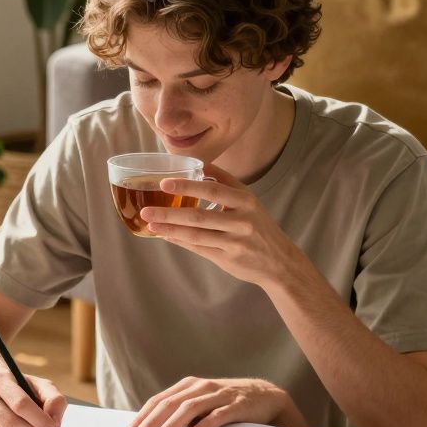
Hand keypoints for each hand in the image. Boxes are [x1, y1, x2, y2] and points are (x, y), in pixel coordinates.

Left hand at [126, 377, 304, 426]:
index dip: (143, 416)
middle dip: (151, 422)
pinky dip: (202, 425)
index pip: (160, 400)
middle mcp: (201, 387)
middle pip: (170, 404)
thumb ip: (181, 414)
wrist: (265, 397)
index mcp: (189, 386)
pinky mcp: (237, 405)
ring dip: (171, 425)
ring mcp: (219, 395)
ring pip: (189, 408)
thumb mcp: (201, 404)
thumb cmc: (226, 404)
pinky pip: (217, 415)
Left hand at [140, 164, 310, 287]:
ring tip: (150, 223)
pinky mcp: (228, 258)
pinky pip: (199, 248)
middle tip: (147, 210)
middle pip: (199, 215)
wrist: (279, 262)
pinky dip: (180, 241)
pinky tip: (166, 235)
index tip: (164, 183)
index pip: (213, 189)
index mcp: (246, 200)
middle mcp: (242, 220)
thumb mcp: (249, 201)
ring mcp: (235, 241)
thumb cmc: (259, 227)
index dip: (187, 185)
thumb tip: (199, 164)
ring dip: (170, 229)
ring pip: (196, 234)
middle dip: (169, 213)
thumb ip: (225, 183)